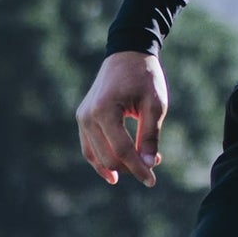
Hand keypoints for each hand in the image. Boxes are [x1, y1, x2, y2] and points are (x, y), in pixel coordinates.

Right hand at [76, 51, 169, 187]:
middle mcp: (88, 116)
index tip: (152, 181)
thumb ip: (150, 135)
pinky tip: (117, 172)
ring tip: (141, 164)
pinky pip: (89, 149)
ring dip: (119, 166)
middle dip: (131, 167)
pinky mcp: (83, 119)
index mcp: (105, 110)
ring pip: (96, 157)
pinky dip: (102, 161)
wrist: (127, 55)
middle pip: (108, 157)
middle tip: (155, 161)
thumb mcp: (155, 105)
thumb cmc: (144, 77)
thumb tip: (148, 165)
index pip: (122, 150)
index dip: (138, 168)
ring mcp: (82, 118)